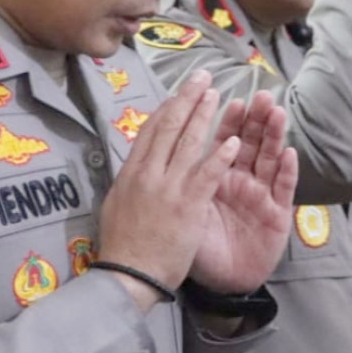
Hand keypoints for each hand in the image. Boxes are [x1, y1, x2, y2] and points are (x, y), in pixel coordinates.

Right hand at [97, 71, 245, 308]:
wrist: (128, 275)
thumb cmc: (123, 244)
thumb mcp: (117, 203)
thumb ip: (131, 180)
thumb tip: (138, 161)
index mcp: (131, 173)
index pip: (150, 131)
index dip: (168, 108)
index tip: (180, 91)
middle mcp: (148, 174)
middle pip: (170, 128)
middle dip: (188, 99)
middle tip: (203, 77)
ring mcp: (168, 188)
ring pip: (189, 144)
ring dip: (206, 117)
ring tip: (220, 95)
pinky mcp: (187, 206)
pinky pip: (207, 175)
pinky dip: (220, 156)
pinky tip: (234, 141)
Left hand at [190, 90, 298, 292]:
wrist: (217, 284)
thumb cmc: (197, 250)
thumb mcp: (182, 213)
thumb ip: (180, 183)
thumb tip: (160, 151)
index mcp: (216, 178)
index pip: (221, 141)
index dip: (225, 119)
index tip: (224, 95)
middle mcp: (242, 182)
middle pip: (250, 143)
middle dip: (255, 118)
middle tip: (259, 95)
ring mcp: (262, 196)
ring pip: (270, 159)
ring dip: (274, 135)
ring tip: (277, 112)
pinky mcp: (278, 216)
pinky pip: (284, 190)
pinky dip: (288, 171)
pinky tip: (289, 153)